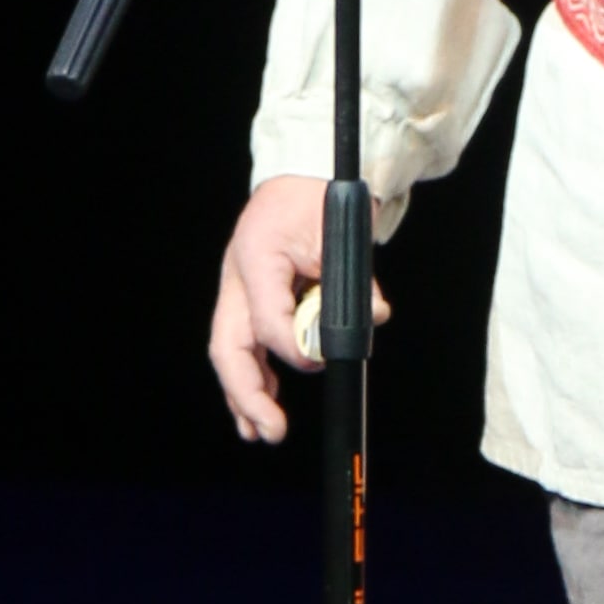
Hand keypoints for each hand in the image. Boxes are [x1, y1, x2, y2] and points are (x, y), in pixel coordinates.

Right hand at [209, 174, 385, 446]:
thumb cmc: (319, 197)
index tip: (319, 361)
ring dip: (244, 393)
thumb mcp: (342, 233)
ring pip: (231, 350)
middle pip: (230, 346)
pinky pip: (245, 343)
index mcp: (257, 257)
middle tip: (271, 429)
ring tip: (258, 429)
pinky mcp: (250, 298)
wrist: (304, 174)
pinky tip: (262, 402)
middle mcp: (239, 278)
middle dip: (247, 393)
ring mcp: (240, 289)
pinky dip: (254, 375)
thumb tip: (374, 317)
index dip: (293, 347)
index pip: (267, 319)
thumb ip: (356, 281)